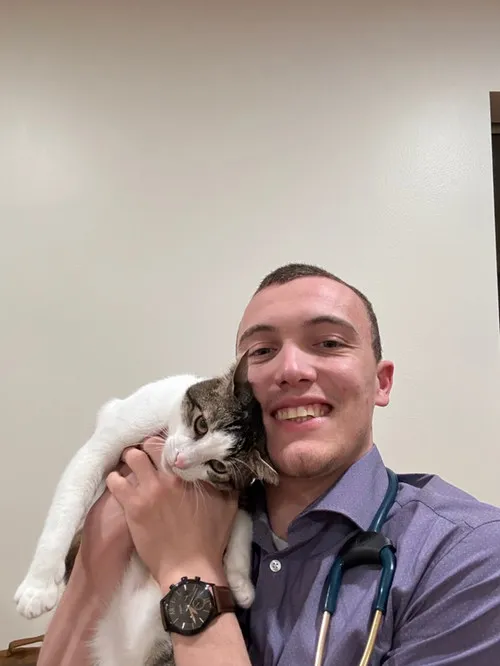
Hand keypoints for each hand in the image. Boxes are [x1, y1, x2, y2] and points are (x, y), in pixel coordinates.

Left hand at [106, 445, 238, 592]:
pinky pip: (115, 481)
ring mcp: (149, 490)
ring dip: (129, 461)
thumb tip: (225, 465)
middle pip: (150, 444)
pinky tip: (120, 486)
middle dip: (146, 448)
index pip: (175, 443)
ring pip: (130, 457)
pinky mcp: (132, 506)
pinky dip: (115, 480)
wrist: (190, 568)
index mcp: (191, 473)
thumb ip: (225, 481)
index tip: (166, 449)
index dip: (167, 443)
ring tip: (130, 470)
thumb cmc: (211, 538)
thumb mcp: (228, 504)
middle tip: (146, 457)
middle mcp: (169, 476)